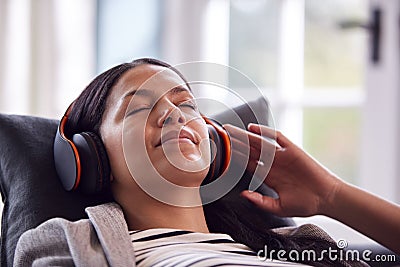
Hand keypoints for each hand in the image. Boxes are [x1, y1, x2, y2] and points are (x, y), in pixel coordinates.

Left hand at [225, 123, 342, 216]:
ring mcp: (282, 156)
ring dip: (245, 136)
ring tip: (231, 130)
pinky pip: (277, 138)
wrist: (326, 198)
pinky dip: (266, 132)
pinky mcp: (293, 150)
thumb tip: (243, 194)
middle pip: (250, 151)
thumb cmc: (304, 204)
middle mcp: (273, 164)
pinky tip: (253, 128)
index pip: (248, 164)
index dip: (235, 158)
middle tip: (222, 136)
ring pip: (259, 143)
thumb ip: (260, 202)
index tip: (222, 154)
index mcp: (268, 177)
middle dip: (236, 143)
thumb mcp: (278, 207)